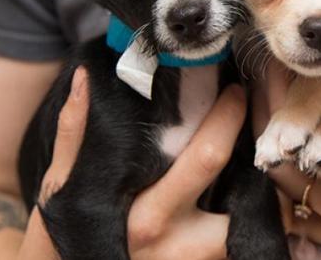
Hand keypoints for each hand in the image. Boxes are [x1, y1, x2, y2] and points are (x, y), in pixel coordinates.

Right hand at [19, 67, 246, 259]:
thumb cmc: (63, 242)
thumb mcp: (61, 190)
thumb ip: (73, 133)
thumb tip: (83, 78)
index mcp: (149, 216)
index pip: (206, 157)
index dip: (228, 118)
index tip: (235, 91)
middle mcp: (180, 244)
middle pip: (244, 191)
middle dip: (255, 156)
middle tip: (257, 123)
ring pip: (250, 221)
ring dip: (259, 190)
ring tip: (251, 158)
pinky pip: (243, 241)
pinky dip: (250, 215)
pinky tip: (245, 193)